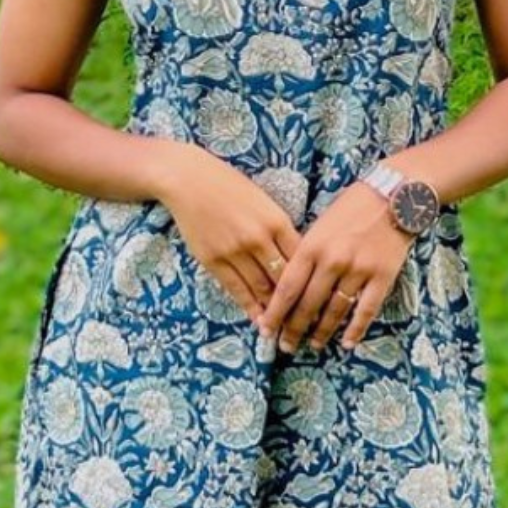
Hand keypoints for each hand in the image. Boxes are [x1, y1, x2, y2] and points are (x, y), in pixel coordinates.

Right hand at [153, 148, 301, 328]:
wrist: (187, 179)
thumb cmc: (229, 186)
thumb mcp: (264, 202)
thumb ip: (280, 230)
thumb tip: (296, 260)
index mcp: (277, 221)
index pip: (301, 261)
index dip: (311, 283)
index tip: (319, 301)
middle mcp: (258, 238)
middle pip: (284, 279)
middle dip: (296, 303)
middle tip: (307, 323)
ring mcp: (234, 250)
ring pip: (260, 288)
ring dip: (273, 310)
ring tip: (284, 328)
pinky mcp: (212, 259)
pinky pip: (235, 288)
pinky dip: (249, 306)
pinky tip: (258, 319)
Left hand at [261, 182, 412, 354]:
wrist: (393, 195)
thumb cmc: (351, 208)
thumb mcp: (319, 225)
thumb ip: (306, 254)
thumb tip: (289, 286)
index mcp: (312, 246)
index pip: (287, 287)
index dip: (275, 312)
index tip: (265, 329)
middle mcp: (332, 260)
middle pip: (308, 304)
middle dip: (294, 328)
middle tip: (286, 346)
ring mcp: (359, 270)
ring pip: (335, 310)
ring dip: (322, 331)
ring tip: (313, 345)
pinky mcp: (383, 276)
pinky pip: (366, 310)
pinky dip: (356, 329)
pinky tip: (347, 343)